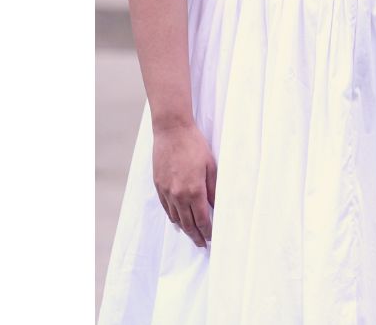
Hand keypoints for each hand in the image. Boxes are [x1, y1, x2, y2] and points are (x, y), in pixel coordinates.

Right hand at [152, 121, 216, 248]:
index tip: (211, 239)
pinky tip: (177, 220)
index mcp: (194, 191)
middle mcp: (179, 195)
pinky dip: (173, 217)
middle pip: (188, 223)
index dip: (207, 232)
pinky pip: (166, 208)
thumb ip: (214, 189)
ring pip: (176, 218)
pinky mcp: (158, 185)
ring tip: (191, 235)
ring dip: (184, 229)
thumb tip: (217, 206)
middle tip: (202, 244)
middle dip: (196, 236)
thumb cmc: (194, 145)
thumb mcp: (211, 166)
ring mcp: (166, 191)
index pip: (202, 219)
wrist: (172, 131)